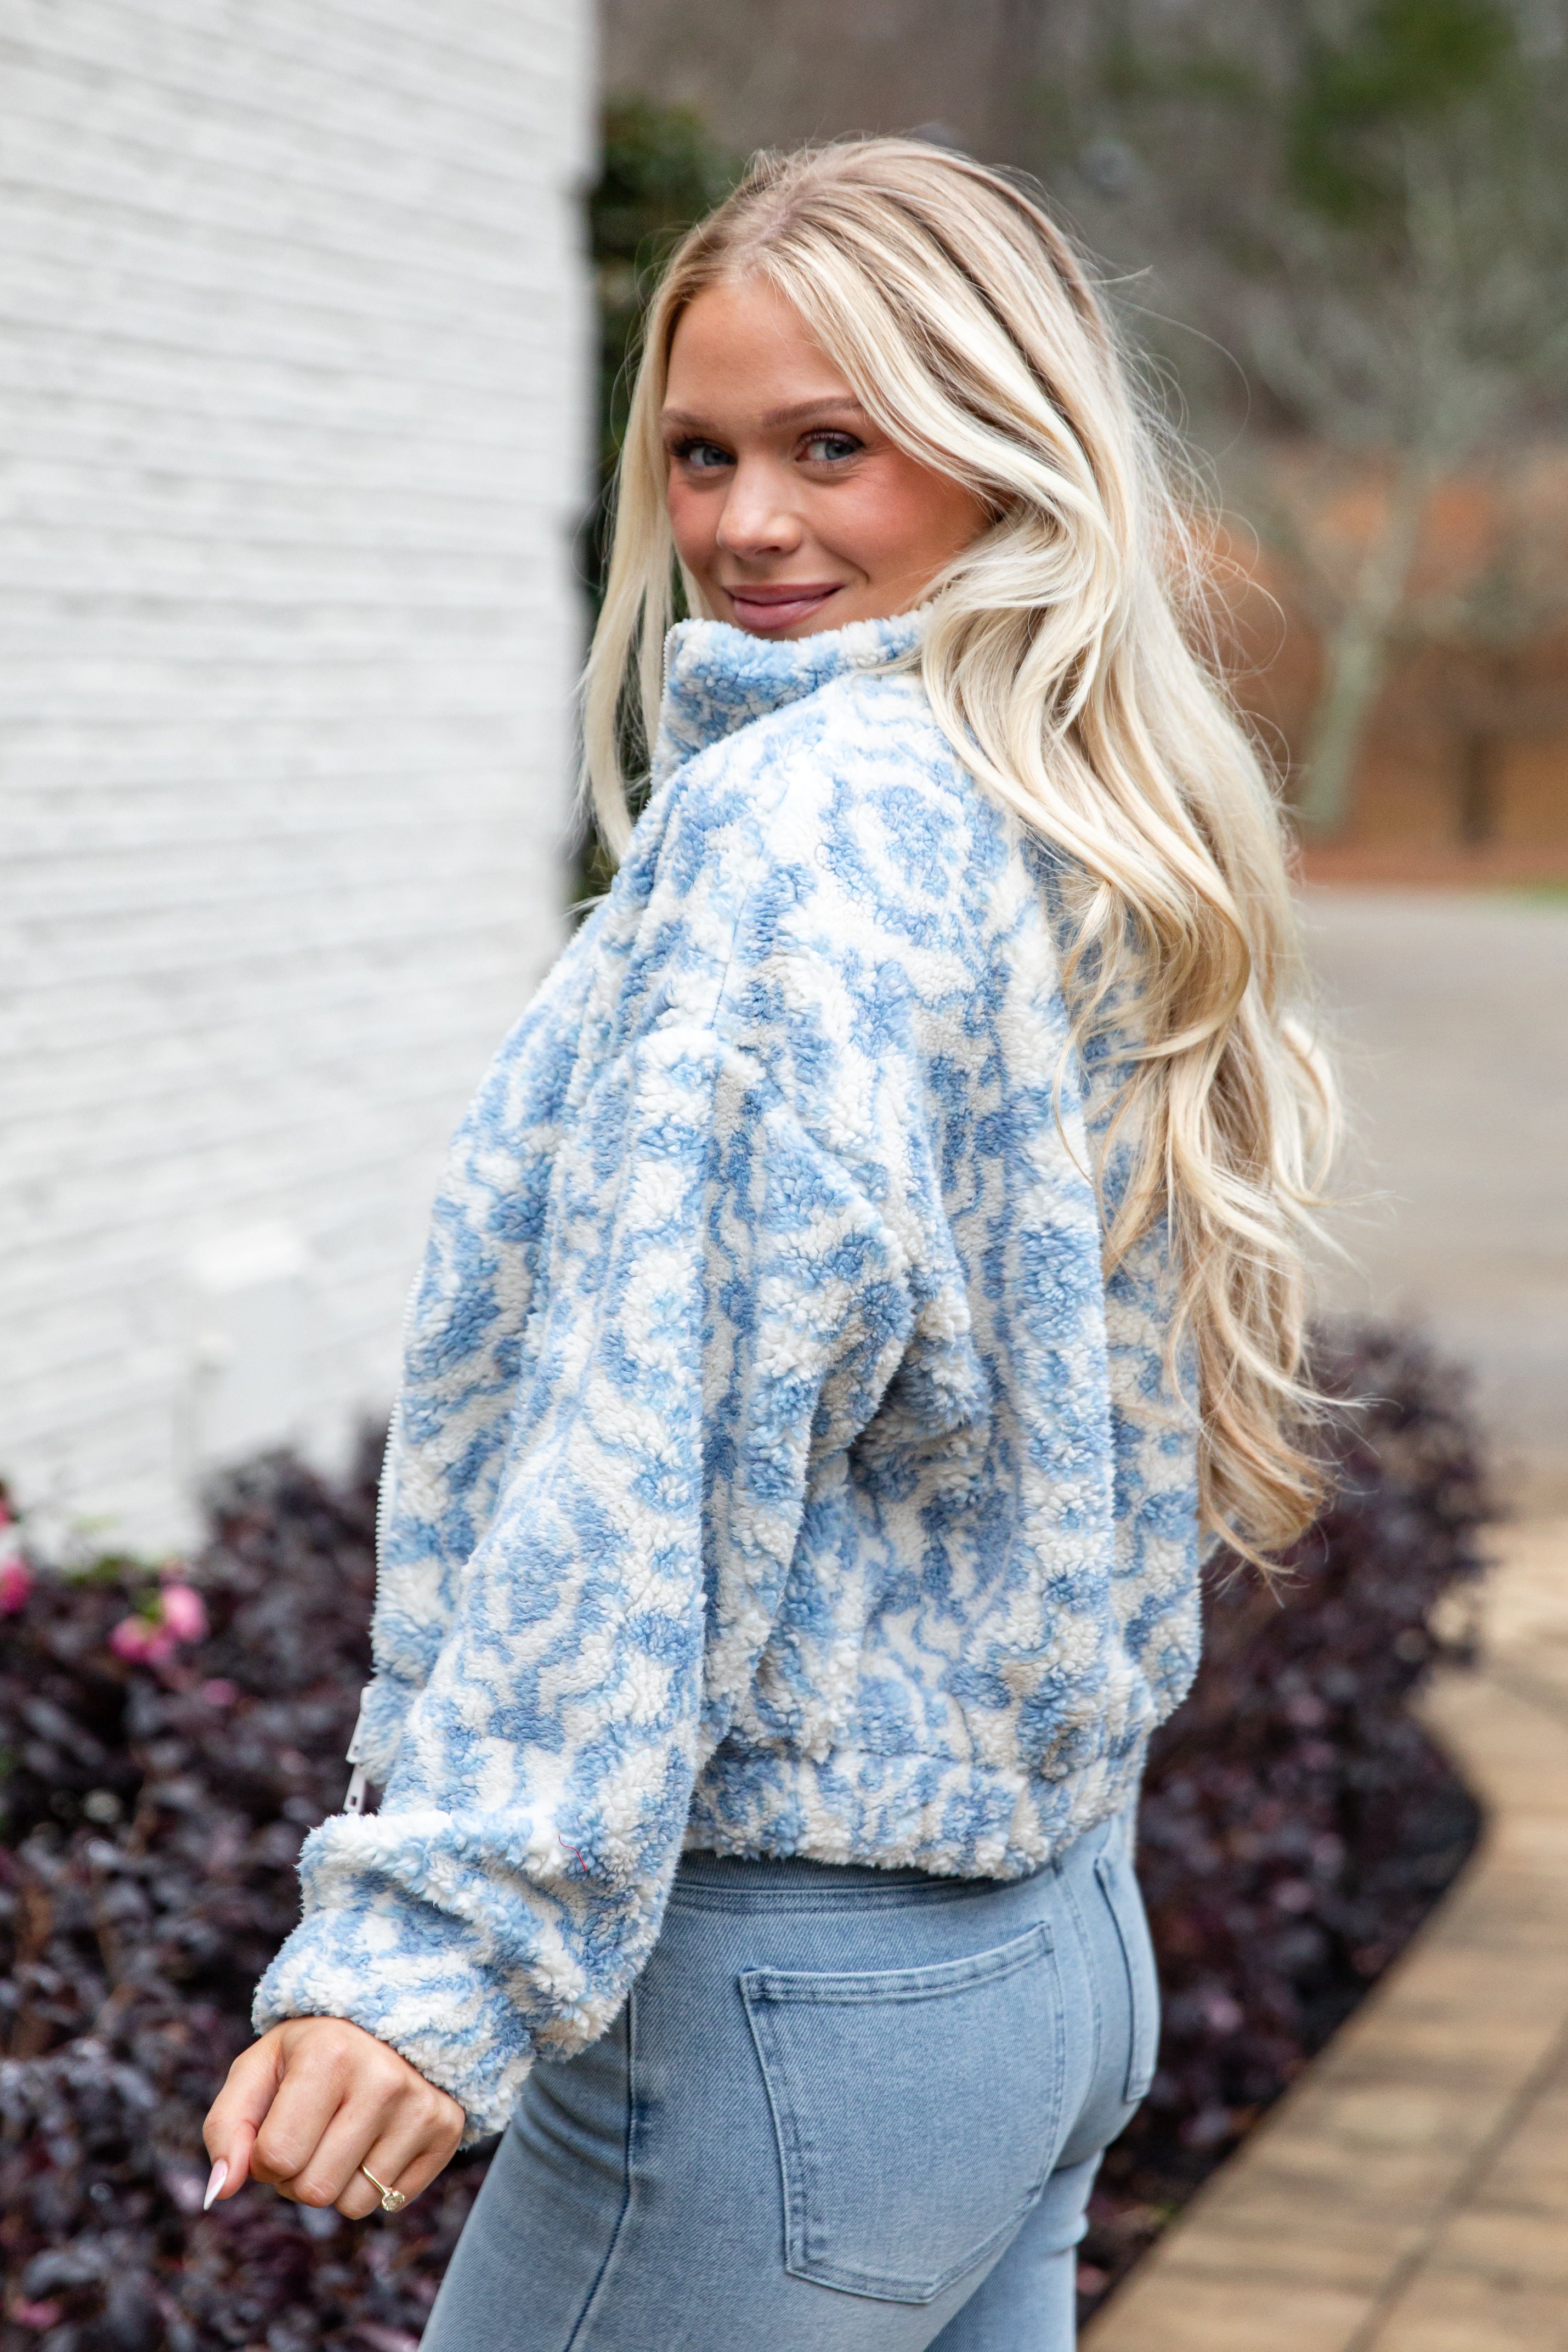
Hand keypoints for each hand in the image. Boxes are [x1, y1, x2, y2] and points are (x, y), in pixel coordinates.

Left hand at [202, 2016, 464, 2218]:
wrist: (388, 2022)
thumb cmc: (310, 2054)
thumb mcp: (259, 2070)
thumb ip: (226, 2127)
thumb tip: (220, 2193)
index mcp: (329, 2054)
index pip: (275, 2159)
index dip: (264, 2158)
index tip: (280, 2125)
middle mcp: (383, 2078)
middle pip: (314, 2190)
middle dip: (298, 2176)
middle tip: (312, 2132)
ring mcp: (421, 2104)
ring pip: (354, 2205)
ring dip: (336, 2184)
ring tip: (344, 2134)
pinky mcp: (447, 2129)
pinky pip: (391, 2202)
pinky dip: (373, 2184)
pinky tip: (377, 2138)